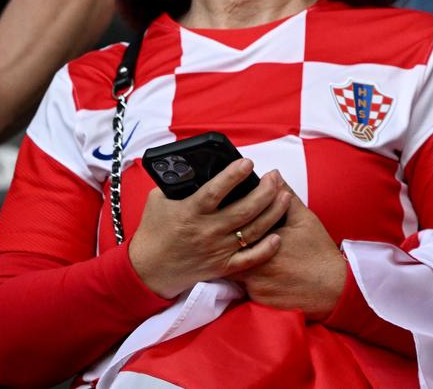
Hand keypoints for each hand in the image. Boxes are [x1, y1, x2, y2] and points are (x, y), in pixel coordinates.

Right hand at [127, 161, 289, 298]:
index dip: (233, 175)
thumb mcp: (158, 200)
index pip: (215, 191)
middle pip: (244, 210)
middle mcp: (207, 231)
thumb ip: (176, 182)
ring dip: (273, 212)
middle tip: (275, 176)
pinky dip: (266, 249)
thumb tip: (194, 163)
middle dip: (265, 191)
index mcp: (190, 212)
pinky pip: (249, 259)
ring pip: (253, 230)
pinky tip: (278, 235)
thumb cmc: (154, 231)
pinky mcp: (222, 266)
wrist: (147, 270)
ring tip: (285, 195)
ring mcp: (217, 250)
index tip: (248, 162)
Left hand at [235, 191, 347, 321]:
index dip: (230, 224)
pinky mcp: (256, 300)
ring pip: (234, 271)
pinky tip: (259, 274)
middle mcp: (252, 265)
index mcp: (261, 241)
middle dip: (228, 245)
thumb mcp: (305, 219)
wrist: (331, 287)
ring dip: (237, 262)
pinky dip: (248, 280)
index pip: (234, 231)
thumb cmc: (318, 251)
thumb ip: (286, 196)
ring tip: (246, 254)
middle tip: (231, 237)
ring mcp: (252, 285)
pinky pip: (243, 289)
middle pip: (228, 252)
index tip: (231, 218)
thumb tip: (273, 175)